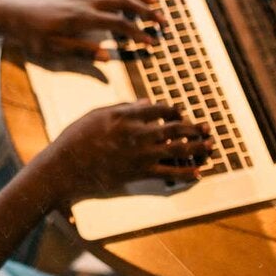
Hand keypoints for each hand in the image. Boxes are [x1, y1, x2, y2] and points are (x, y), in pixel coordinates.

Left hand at [0, 0, 165, 61]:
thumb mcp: (52, 49)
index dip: (138, 33)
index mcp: (81, 19)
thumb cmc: (29, 35)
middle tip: (164, 21)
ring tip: (155, 4)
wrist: (10, 12)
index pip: (119, 25)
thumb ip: (82, 52)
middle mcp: (85, 3)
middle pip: (124, 2)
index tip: (154, 42)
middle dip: (146, 11)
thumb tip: (108, 57)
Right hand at [33, 99, 212, 200]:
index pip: (159, 108)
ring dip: (198, 147)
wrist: (66, 167)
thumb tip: (145, 102)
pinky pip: (170, 172)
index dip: (174, 111)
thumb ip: (123, 107)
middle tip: (206, 128)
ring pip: (178, 149)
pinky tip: (198, 171)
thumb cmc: (77, 138)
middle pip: (175, 128)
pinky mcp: (140, 173)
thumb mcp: (97, 114)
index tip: (180, 114)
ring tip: (210, 147)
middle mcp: (137, 132)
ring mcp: (140, 154)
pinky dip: (187, 172)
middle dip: (194, 128)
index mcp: (126, 114)